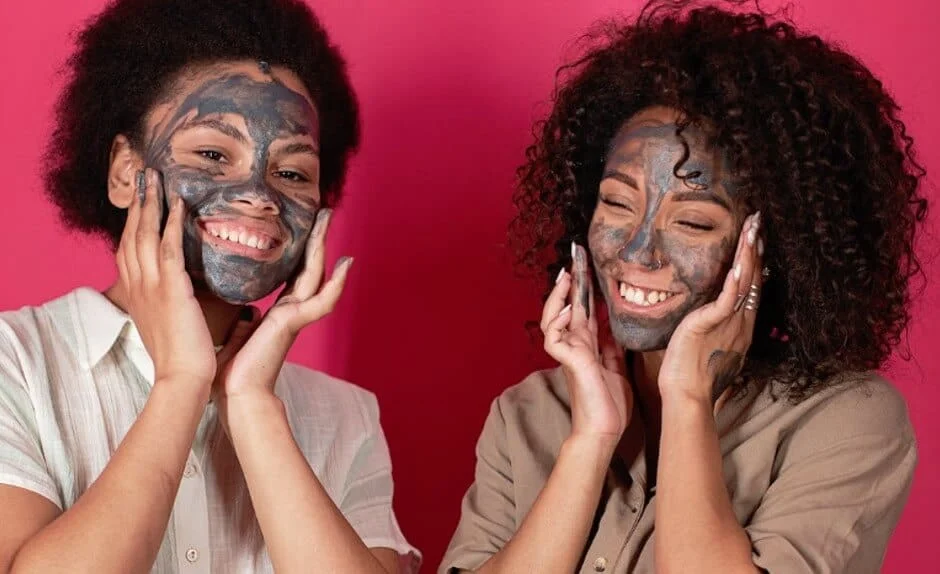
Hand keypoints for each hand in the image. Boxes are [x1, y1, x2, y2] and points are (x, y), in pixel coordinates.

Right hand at [116, 168, 215, 388]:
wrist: (184, 378)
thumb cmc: (184, 354)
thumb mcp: (172, 320)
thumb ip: (177, 299)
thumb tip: (196, 286)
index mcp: (136, 294)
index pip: (128, 249)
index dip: (132, 221)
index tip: (139, 198)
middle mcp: (138, 286)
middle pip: (131, 234)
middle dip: (138, 202)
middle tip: (144, 174)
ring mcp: (151, 287)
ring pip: (145, 234)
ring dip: (151, 203)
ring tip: (156, 177)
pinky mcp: (171, 290)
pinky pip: (168, 249)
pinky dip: (172, 224)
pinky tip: (179, 204)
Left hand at [214, 208, 352, 402]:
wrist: (236, 395)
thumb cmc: (232, 369)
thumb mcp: (237, 332)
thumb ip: (246, 318)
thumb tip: (249, 310)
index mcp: (279, 313)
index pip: (295, 274)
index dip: (302, 251)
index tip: (305, 229)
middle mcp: (291, 311)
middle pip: (310, 267)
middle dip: (317, 238)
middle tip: (324, 211)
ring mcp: (295, 317)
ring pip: (316, 274)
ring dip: (324, 246)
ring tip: (329, 220)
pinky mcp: (293, 324)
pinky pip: (320, 301)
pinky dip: (335, 284)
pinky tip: (344, 264)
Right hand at [541, 243, 632, 443]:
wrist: (604, 431)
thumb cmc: (609, 405)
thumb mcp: (618, 368)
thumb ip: (614, 347)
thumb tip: (616, 327)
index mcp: (588, 346)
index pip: (584, 309)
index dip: (585, 287)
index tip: (587, 265)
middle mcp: (575, 346)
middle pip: (567, 306)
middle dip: (570, 281)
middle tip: (575, 255)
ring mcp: (569, 353)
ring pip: (552, 318)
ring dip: (558, 297)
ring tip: (566, 278)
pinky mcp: (570, 363)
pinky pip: (554, 338)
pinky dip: (558, 323)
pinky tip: (566, 312)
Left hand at [659, 212, 764, 403]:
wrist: (687, 394)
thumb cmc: (693, 373)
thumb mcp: (709, 342)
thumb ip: (714, 324)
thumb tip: (710, 311)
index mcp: (741, 325)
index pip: (751, 285)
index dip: (755, 259)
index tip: (756, 236)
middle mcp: (741, 321)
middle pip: (753, 278)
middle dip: (755, 248)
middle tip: (758, 221)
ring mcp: (729, 323)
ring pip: (743, 283)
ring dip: (748, 255)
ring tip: (752, 230)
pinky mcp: (711, 325)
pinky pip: (727, 301)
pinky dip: (733, 283)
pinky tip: (737, 266)